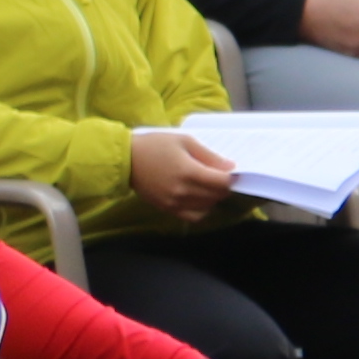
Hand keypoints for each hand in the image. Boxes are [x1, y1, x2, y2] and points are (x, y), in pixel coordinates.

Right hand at [124, 125, 241, 213]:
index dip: (232, 177)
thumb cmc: (155, 145)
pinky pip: (194, 216)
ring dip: (213, 197)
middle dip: (223, 186)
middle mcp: (184, 191)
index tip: (232, 171)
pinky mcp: (168, 209)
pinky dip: (202, 209)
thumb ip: (208, 156)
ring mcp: (175, 203)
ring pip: (208, 206)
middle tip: (219, 176)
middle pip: (217, 195)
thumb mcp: (184, 141)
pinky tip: (199, 198)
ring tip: (208, 185)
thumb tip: (230, 168)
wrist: (126, 159)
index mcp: (189, 172)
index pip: (222, 182)